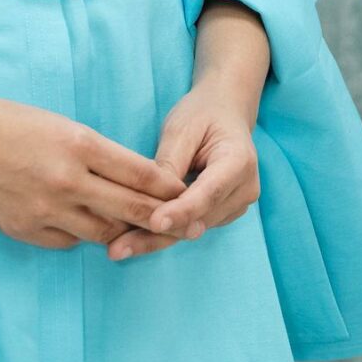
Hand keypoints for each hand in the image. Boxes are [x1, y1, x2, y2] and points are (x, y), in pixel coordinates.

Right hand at [0, 95, 188, 252]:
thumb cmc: (4, 121)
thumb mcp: (57, 123)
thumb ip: (94, 152)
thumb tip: (128, 178)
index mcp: (79, 144)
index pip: (143, 173)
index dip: (170, 187)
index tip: (186, 192)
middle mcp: (68, 180)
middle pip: (133, 208)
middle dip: (163, 218)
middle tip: (183, 225)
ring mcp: (47, 210)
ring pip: (105, 232)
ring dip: (123, 230)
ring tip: (138, 230)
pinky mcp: (26, 230)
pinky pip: (69, 241)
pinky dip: (82, 234)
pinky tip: (85, 226)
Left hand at [105, 77, 261, 259]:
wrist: (225, 113)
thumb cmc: (202, 115)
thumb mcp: (182, 129)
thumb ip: (169, 164)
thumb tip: (150, 199)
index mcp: (239, 161)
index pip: (209, 193)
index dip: (181, 211)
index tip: (154, 223)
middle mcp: (244, 190)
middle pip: (198, 220)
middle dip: (157, 235)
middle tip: (117, 248)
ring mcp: (236, 206)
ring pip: (191, 229)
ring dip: (155, 239)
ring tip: (117, 249)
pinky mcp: (221, 214)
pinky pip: (189, 227)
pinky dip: (162, 233)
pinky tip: (129, 240)